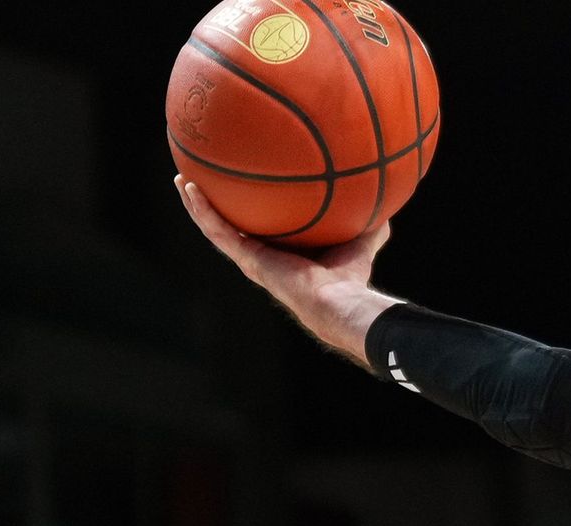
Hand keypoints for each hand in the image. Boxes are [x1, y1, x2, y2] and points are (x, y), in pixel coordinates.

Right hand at [173, 174, 403, 361]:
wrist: (338, 300)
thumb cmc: (351, 279)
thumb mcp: (362, 242)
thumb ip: (371, 226)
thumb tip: (388, 205)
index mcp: (283, 255)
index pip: (262, 231)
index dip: (252, 213)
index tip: (243, 193)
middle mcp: (262, 257)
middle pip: (232, 228)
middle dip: (216, 206)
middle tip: (200, 182)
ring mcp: (251, 259)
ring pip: (215, 227)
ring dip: (197, 204)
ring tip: (182, 180)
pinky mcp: (246, 259)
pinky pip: (217, 229)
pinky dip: (201, 209)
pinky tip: (189, 187)